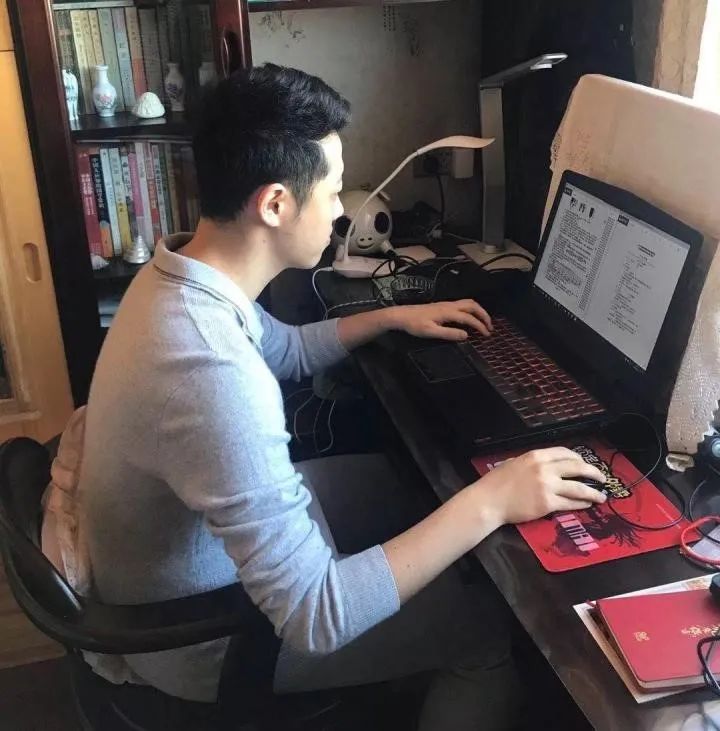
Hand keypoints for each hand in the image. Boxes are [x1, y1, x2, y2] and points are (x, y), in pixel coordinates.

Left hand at [391, 300, 492, 340]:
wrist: (401, 315)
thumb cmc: (414, 325)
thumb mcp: (431, 332)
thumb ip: (449, 333)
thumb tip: (466, 335)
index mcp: (447, 312)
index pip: (469, 318)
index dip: (480, 326)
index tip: (487, 334)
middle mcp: (449, 305)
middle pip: (472, 305)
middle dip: (484, 315)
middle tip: (490, 327)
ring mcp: (445, 304)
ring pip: (467, 303)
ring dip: (478, 311)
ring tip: (483, 322)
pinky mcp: (442, 306)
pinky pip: (462, 305)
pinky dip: (471, 310)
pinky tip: (469, 319)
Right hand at [470, 447, 606, 526]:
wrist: (488, 501)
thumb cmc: (496, 483)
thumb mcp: (514, 463)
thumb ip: (531, 463)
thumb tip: (544, 465)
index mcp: (536, 455)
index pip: (564, 452)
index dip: (578, 458)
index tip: (585, 463)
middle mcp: (544, 468)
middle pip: (577, 467)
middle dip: (593, 472)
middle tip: (602, 478)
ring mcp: (547, 486)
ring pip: (578, 487)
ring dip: (593, 491)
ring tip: (601, 495)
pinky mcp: (547, 503)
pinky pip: (570, 503)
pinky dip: (581, 504)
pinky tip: (587, 504)